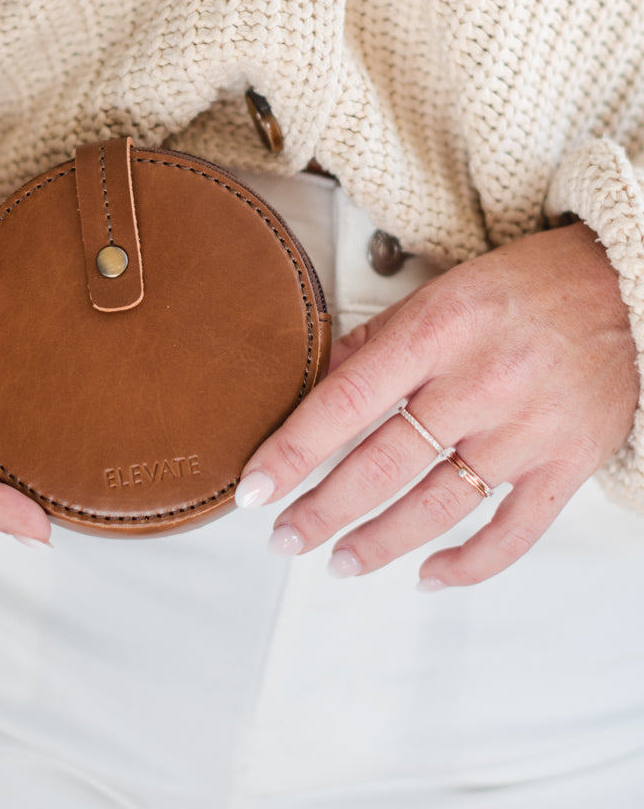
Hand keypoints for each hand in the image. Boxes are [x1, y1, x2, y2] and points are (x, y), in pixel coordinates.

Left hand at [236, 223, 637, 586]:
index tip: (255, 487)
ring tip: (339, 562)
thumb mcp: (434, 295)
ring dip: (380, 543)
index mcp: (437, 332)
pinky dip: (470, 564)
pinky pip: (515, 531)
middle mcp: (479, 383)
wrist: (622, 287)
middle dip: (323, 510)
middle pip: (383, 464)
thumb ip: (371, 346)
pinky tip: (428, 576)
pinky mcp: (568, 462)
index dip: (293, 450)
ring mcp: (527, 429)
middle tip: (285, 539)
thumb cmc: (517, 289)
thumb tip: (309, 391)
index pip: (346, 401)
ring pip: (438, 506)